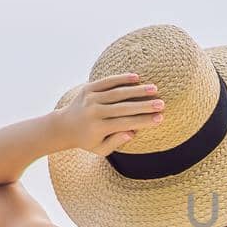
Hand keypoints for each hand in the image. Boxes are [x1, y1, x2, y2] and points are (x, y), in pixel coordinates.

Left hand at [47, 73, 164, 154]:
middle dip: (144, 105)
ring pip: (117, 92)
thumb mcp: (100, 150)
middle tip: (162, 104)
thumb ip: (116, 142)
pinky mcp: (88, 88)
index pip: (125, 123)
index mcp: (98, 128)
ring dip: (137, 90)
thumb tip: (132, 132)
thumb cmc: (87, 140)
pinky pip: (107, 81)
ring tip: (154, 88)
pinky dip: (121, 78)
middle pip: (124, 107)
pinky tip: (136, 77)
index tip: (160, 118)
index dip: (144, 121)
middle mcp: (94, 112)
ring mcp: (90, 98)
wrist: (64, 126)